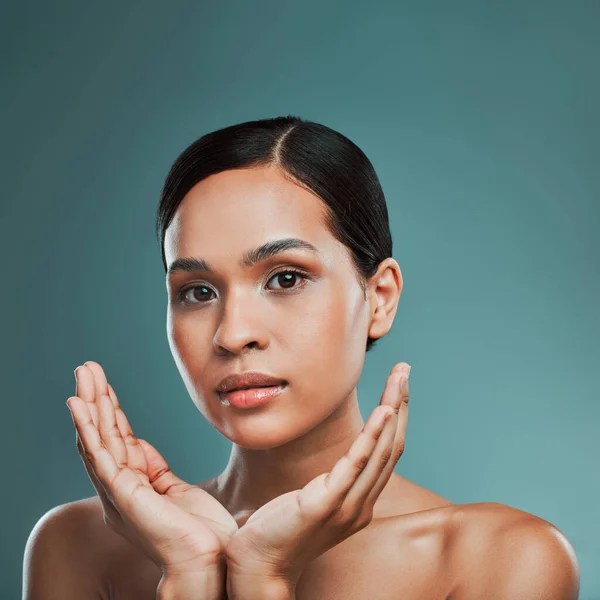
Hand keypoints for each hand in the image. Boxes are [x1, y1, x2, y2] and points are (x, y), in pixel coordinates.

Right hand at [67, 361, 238, 581]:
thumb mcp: (174, 489)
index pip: (116, 439)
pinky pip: (100, 454)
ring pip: (97, 438)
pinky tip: (78, 405)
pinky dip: (87, 427)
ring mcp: (117, 490)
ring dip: (89, 404)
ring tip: (83, 374)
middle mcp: (118, 488)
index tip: (103, 383)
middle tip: (87, 367)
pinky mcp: (122, 493)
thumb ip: (155, 470)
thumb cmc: (198, 530)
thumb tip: (143, 450)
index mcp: (131, 486)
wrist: (210, 558)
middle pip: (102, 434)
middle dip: (95, 398)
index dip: (109, 409)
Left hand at [224, 362, 410, 591]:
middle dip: (400, 404)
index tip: (397, 387)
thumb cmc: (278, 532)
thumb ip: (327, 482)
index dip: (395, 418)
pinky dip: (373, 435)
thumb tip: (326, 458)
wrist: (257, 569)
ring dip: (393, 409)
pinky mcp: (326, 504)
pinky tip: (383, 410)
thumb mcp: (311, 501)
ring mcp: (346, 505)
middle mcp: (361, 504)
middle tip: (405, 370)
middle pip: (391, 446)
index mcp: (359, 502)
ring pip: (381, 450)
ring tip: (400, 378)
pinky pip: (356, 463)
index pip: (386, 453)